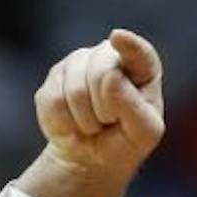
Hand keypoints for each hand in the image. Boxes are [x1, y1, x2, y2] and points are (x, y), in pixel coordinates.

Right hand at [17, 28, 165, 196]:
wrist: (92, 158)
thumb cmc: (125, 142)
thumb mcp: (142, 134)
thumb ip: (133, 107)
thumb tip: (110, 78)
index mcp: (141, 67)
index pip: (139, 52)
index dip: (129, 45)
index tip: (117, 38)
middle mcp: (109, 56)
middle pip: (101, 72)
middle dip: (104, 108)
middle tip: (109, 121)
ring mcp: (79, 62)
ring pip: (76, 89)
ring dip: (86, 120)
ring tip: (93, 125)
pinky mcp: (54, 78)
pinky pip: (54, 101)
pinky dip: (65, 123)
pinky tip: (73, 123)